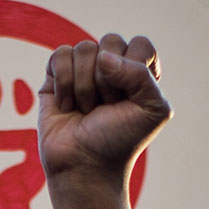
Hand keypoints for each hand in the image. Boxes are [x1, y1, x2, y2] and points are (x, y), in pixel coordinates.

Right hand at [38, 33, 170, 208]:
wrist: (85, 167)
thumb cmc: (120, 141)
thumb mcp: (152, 109)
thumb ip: (142, 74)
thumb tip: (103, 58)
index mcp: (139, 73)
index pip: (141, 45)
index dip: (134, 69)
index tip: (130, 100)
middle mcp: (112, 68)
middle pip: (110, 41)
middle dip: (108, 80)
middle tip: (107, 107)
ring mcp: (83, 71)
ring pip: (84, 48)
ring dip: (85, 86)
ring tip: (86, 110)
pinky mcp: (56, 77)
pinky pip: (60, 55)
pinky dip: (63, 82)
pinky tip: (66, 105)